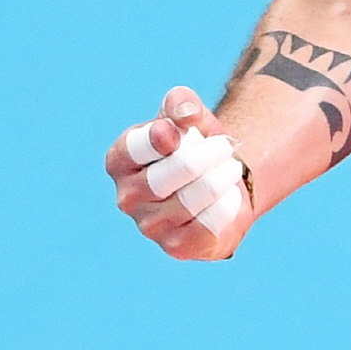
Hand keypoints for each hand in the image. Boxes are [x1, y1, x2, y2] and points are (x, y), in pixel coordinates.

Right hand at [105, 86, 253, 260]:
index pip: (137, 146)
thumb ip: (182, 103)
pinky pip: (211, 223)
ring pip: (200, 194)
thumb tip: (185, 116)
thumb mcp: (188, 113)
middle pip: (181, 168)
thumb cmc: (196, 142)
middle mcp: (127, 197)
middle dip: (212, 152)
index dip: (165, 134)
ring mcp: (149, 226)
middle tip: (224, 146)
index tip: (183, 131)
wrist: (220, 180)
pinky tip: (228, 197)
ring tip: (229, 169)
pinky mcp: (176, 246)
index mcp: (120, 160)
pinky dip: (229, 203)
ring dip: (225, 175)